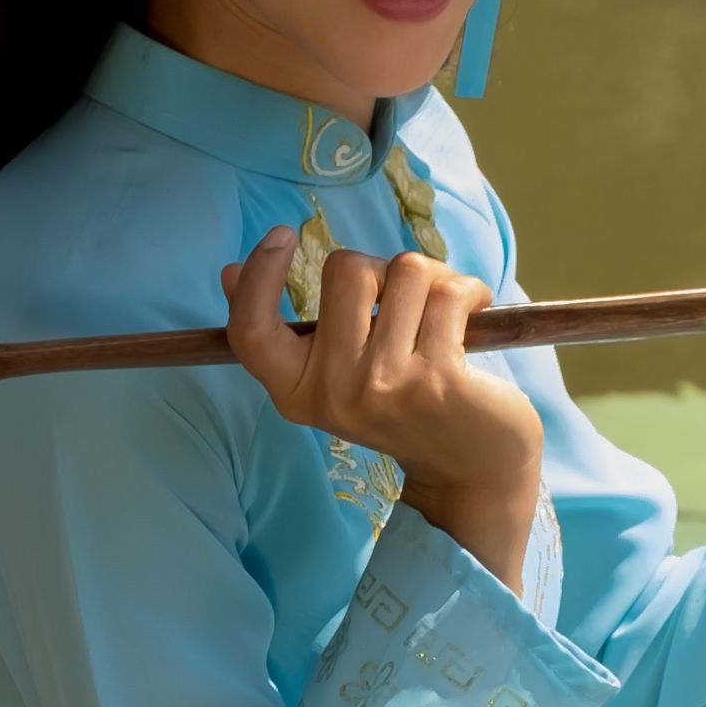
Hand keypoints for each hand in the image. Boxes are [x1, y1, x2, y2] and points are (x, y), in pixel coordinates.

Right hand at [225, 227, 542, 581]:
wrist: (473, 471)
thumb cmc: (403, 410)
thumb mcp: (337, 377)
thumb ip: (292, 331)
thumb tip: (229, 272)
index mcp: (297, 392)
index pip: (252, 330)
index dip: (259, 275)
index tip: (281, 235)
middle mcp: (334, 392)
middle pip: (346, 270)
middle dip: (384, 268)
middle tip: (406, 302)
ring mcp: (385, 386)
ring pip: (405, 271)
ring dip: (435, 278)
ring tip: (445, 313)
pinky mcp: (438, 380)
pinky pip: (449, 293)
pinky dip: (470, 292)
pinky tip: (476, 315)